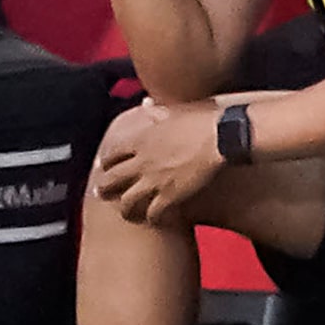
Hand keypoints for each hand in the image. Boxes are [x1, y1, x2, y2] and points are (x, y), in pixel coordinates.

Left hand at [93, 102, 223, 225]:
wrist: (222, 136)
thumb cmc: (201, 120)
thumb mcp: (173, 110)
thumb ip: (156, 111)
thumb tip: (147, 104)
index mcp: (140, 139)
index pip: (111, 153)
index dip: (106, 161)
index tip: (105, 165)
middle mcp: (141, 162)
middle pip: (111, 180)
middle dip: (104, 188)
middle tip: (102, 193)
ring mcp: (155, 180)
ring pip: (127, 200)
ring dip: (125, 208)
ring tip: (126, 213)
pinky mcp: (171, 195)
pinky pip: (154, 212)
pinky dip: (152, 218)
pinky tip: (155, 220)